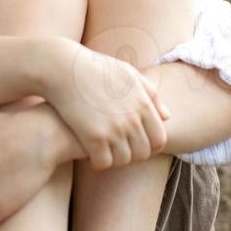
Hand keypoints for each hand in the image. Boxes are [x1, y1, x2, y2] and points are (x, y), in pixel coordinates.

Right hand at [43, 40, 170, 170]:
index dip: (149, 147)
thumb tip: (166, 116)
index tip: (134, 144)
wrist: (64, 68)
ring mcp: (114, 129)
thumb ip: (151, 95)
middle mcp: (132, 119)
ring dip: (113, 160)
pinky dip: (97, 162)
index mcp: (143, 104)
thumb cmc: (95, 68)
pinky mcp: (93, 137)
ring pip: (123, 161)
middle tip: (116, 149)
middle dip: (131, 155)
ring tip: (103, 151)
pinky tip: (89, 154)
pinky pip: (103, 163)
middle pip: (142, 154)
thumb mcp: (128, 74)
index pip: (159, 140)